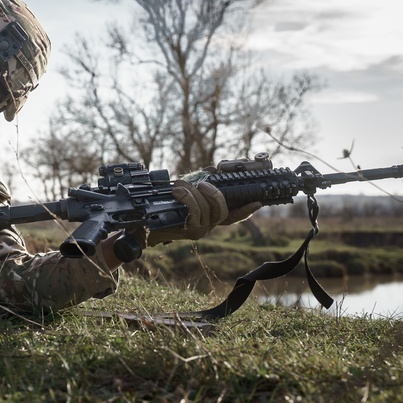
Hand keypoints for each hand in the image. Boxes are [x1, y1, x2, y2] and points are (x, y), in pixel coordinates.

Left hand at [143, 179, 260, 244]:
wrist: (144, 224)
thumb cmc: (164, 207)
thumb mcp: (185, 192)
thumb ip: (199, 184)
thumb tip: (212, 170)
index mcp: (209, 216)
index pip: (233, 215)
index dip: (246, 210)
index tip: (258, 202)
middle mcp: (208, 225)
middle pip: (222, 211)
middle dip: (215, 195)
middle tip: (203, 184)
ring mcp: (199, 230)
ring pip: (206, 210)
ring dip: (193, 194)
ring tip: (180, 186)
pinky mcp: (188, 231)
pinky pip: (194, 213)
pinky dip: (187, 198)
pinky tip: (177, 191)